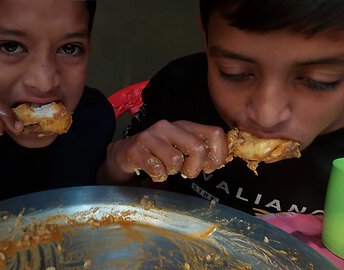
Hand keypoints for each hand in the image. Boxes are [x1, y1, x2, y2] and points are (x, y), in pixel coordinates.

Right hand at [107, 120, 227, 181]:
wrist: (124, 153)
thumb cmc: (157, 153)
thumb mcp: (181, 147)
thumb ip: (200, 151)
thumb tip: (220, 161)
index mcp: (184, 125)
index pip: (214, 133)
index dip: (218, 153)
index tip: (210, 166)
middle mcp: (168, 127)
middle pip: (198, 147)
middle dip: (195, 168)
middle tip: (187, 172)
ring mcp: (151, 136)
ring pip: (176, 160)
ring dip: (172, 172)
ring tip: (165, 169)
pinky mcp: (137, 149)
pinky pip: (157, 169)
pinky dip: (158, 176)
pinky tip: (154, 172)